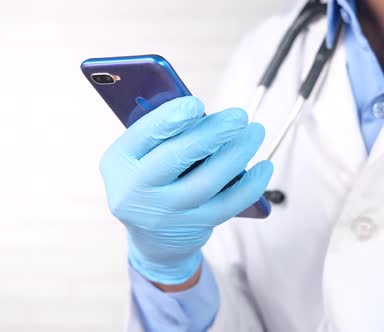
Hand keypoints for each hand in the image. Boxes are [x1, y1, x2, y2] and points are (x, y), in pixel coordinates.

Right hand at [100, 96, 272, 284]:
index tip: (197, 104)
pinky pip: (228, 204)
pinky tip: (264, 167)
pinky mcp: (194, 226)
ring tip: (255, 132)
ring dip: (237, 153)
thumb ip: (163, 133)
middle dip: (212, 133)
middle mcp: (136, 190)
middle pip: (178, 157)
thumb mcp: (140, 155)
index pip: (144, 135)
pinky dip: (250, 185)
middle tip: (239, 116)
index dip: (171, 119)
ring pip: (207, 181)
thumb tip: (206, 113)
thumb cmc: (150, 177)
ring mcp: (166, 212)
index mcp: (119, 160)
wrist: (152, 238)